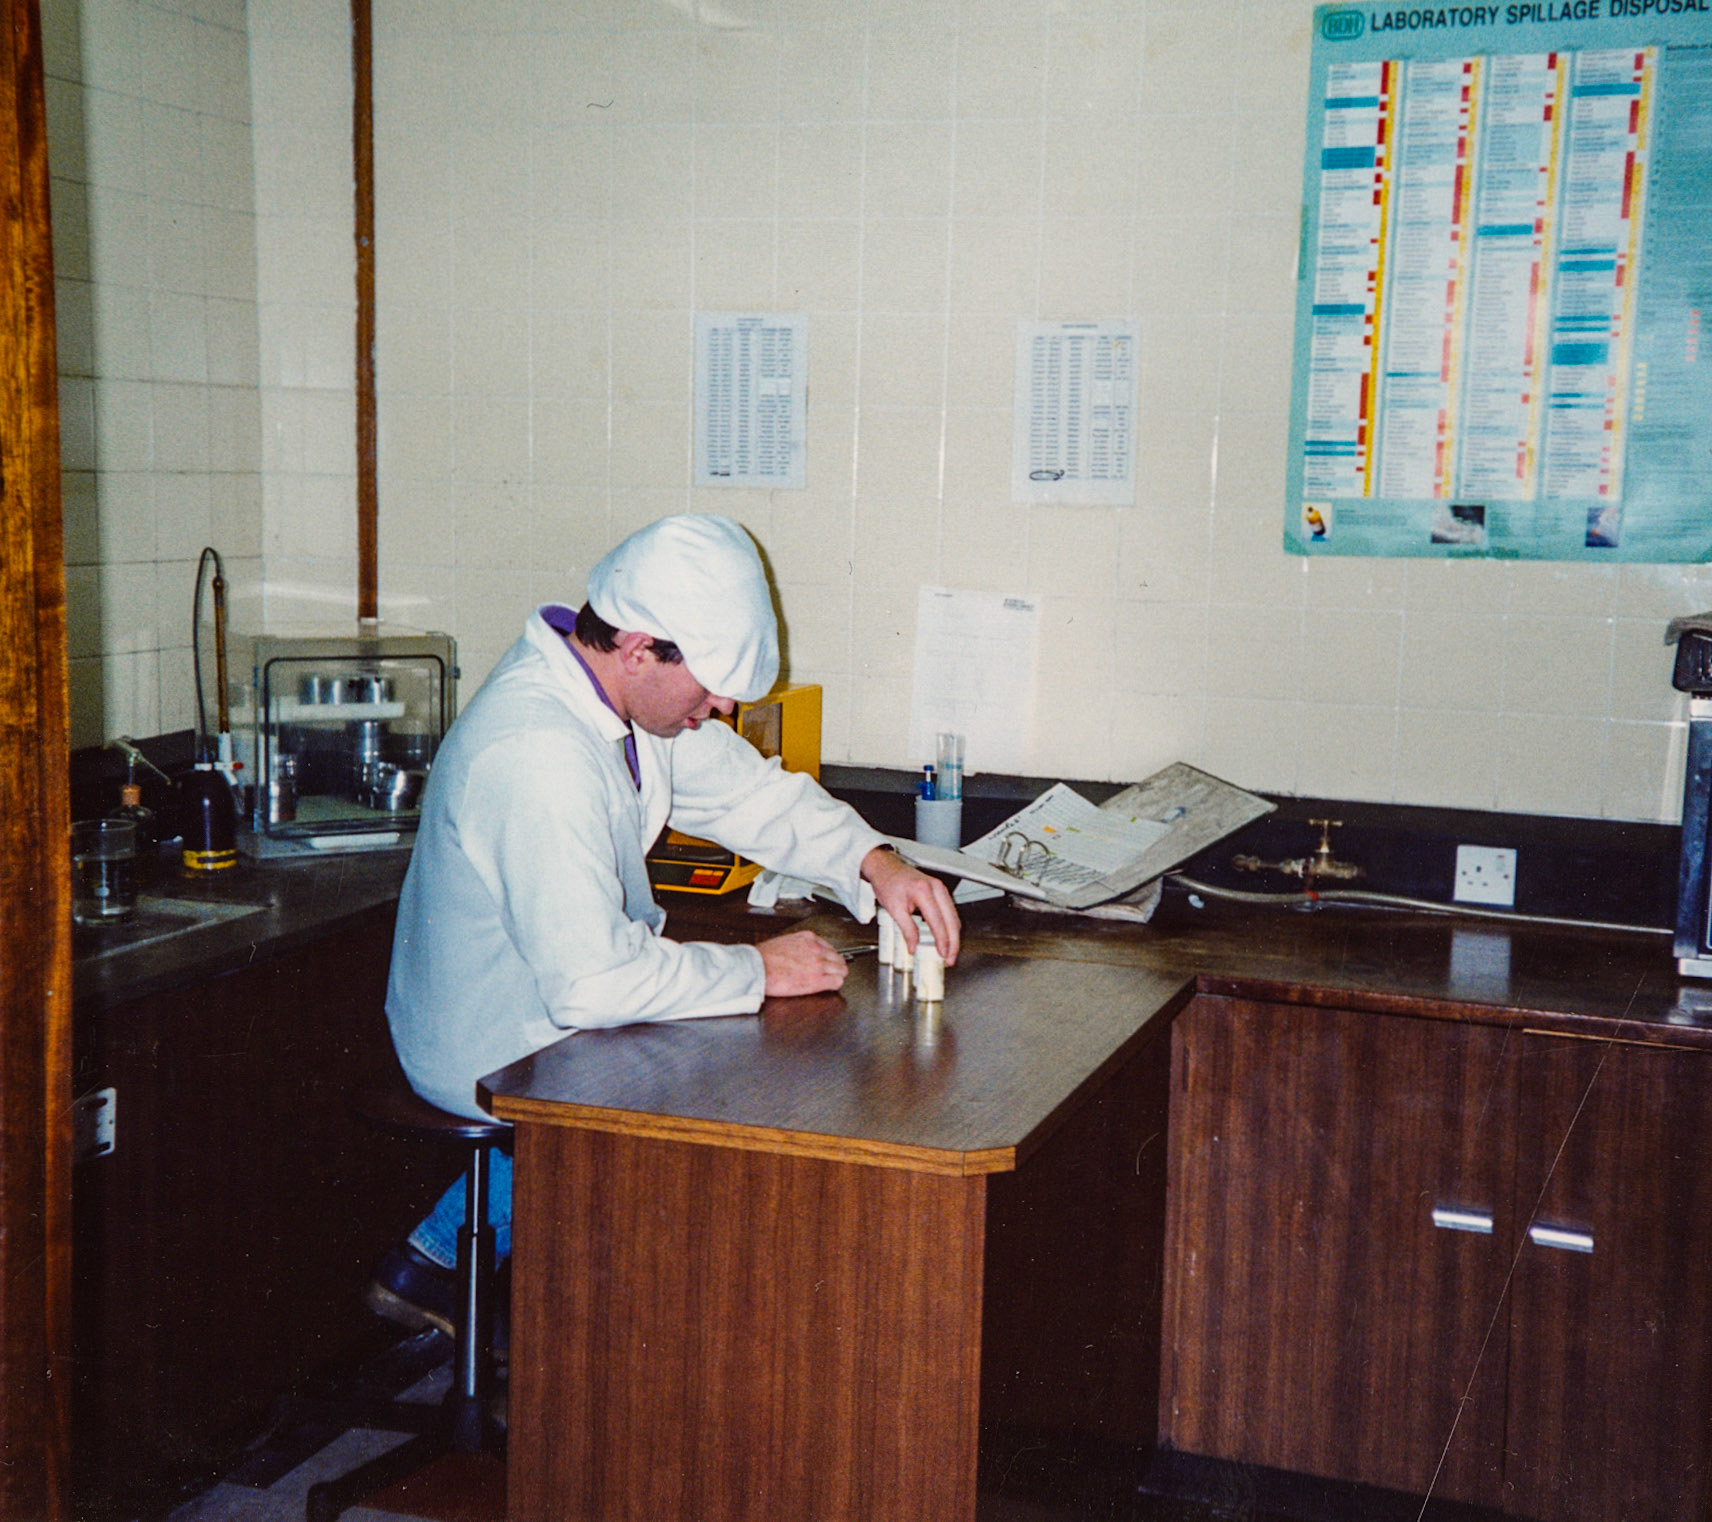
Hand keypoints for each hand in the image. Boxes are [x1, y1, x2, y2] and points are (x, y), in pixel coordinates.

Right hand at [758, 929, 848, 996]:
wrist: (758, 968)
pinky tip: (829, 986)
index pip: (829, 947)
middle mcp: (816, 949)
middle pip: (838, 958)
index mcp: (808, 938)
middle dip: (835, 966)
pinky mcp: (817, 980)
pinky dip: (835, 984)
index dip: (828, 957)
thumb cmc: (764, 957)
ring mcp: (818, 964)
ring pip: (841, 970)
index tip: (826, 961)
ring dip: (837, 975)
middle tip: (831, 972)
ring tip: (831, 980)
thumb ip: (797, 944)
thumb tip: (800, 952)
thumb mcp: (784, 941)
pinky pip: (837, 982)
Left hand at [861, 846, 961, 963]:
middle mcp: (936, 888)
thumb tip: (913, 946)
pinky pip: (950, 912)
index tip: (943, 953)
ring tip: (949, 952)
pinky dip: (950, 927)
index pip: (938, 921)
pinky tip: (947, 938)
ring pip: (954, 917)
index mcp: (923, 891)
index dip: (942, 940)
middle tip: (950, 958)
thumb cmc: (887, 882)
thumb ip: (906, 929)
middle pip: (952, 920)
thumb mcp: (893, 908)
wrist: (885, 867)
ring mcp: (940, 888)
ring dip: (953, 936)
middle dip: (953, 942)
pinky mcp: (940, 891)